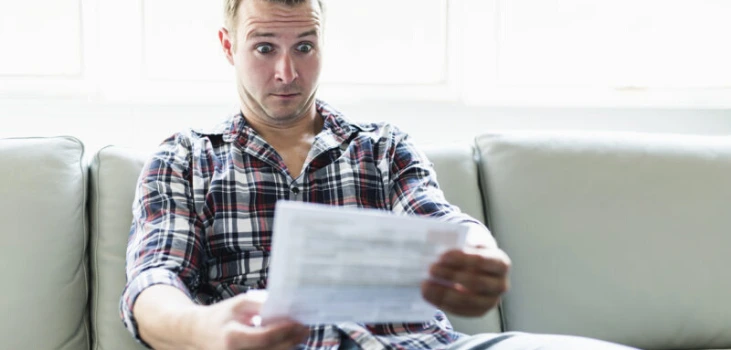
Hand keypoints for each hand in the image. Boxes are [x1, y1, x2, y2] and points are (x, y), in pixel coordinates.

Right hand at [192, 292, 308, 349]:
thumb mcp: (239, 304)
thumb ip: (261, 304)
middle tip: (306, 329)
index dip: (284, 331)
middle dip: (292, 341)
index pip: (264, 337)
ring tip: (300, 336)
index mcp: (232, 337)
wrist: (198, 334)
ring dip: (288, 348)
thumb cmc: (221, 316)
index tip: (299, 323)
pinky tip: (287, 343)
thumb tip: (285, 305)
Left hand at [421, 247, 510, 316]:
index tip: (442, 256)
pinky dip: (441, 301)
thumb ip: (458, 244)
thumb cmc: (472, 253)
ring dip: (443, 291)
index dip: (461, 258)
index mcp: (501, 263)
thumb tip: (436, 246)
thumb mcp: (469, 243)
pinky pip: (459, 310)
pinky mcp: (478, 312)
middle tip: (431, 268)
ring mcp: (491, 301)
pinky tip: (428, 293)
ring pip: (466, 299)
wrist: (479, 269)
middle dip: (450, 275)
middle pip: (475, 281)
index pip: (482, 261)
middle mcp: (501, 284)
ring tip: (426, 282)